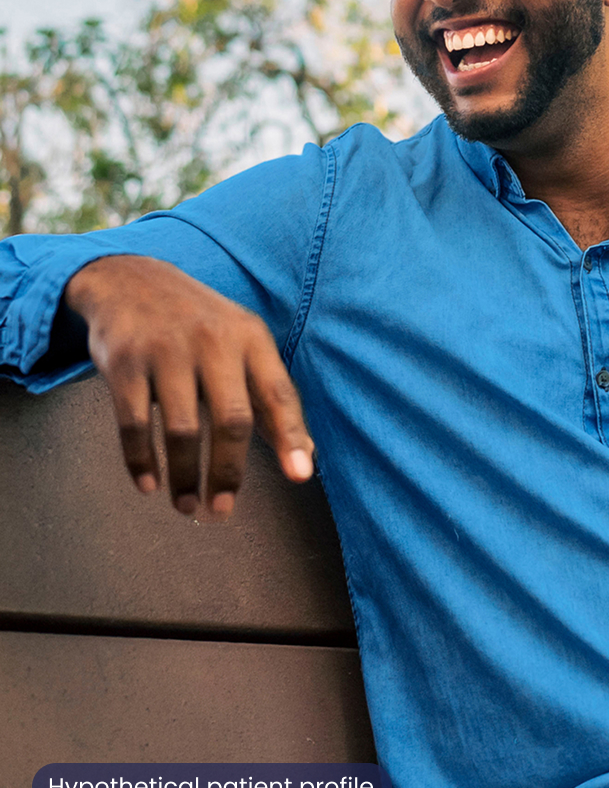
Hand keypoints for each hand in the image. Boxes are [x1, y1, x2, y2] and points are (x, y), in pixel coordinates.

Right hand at [65, 255, 314, 516]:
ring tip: (186, 504)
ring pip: (183, 430)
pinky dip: (141, 461)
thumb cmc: (200, 325)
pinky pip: (134, 424)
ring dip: (185, 477)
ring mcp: (166, 350)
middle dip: (229, 472)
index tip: (300, 476)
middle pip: (233, 419)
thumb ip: (270, 396)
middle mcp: (213, 341)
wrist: (131, 279)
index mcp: (250, 338)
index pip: (278, 393)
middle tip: (222, 508)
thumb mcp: (242, 344)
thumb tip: (305, 455)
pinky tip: (149, 483)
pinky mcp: (124, 361)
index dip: (291, 437)